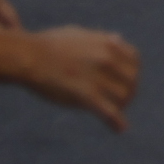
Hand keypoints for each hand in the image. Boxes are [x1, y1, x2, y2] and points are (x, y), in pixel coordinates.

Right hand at [21, 26, 141, 131]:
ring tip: (116, 115)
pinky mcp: (85, 94)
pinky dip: (116, 121)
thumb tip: (117, 38)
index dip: (132, 73)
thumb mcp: (79, 34)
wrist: (29, 56)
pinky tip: (120, 129)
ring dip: (121, 107)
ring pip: (122, 96)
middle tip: (122, 102)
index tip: (127, 82)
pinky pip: (108, 111)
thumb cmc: (48, 45)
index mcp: (107, 44)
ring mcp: (97, 76)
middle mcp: (107, 58)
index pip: (134, 61)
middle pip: (132, 80)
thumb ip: (100, 39)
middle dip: (129, 91)